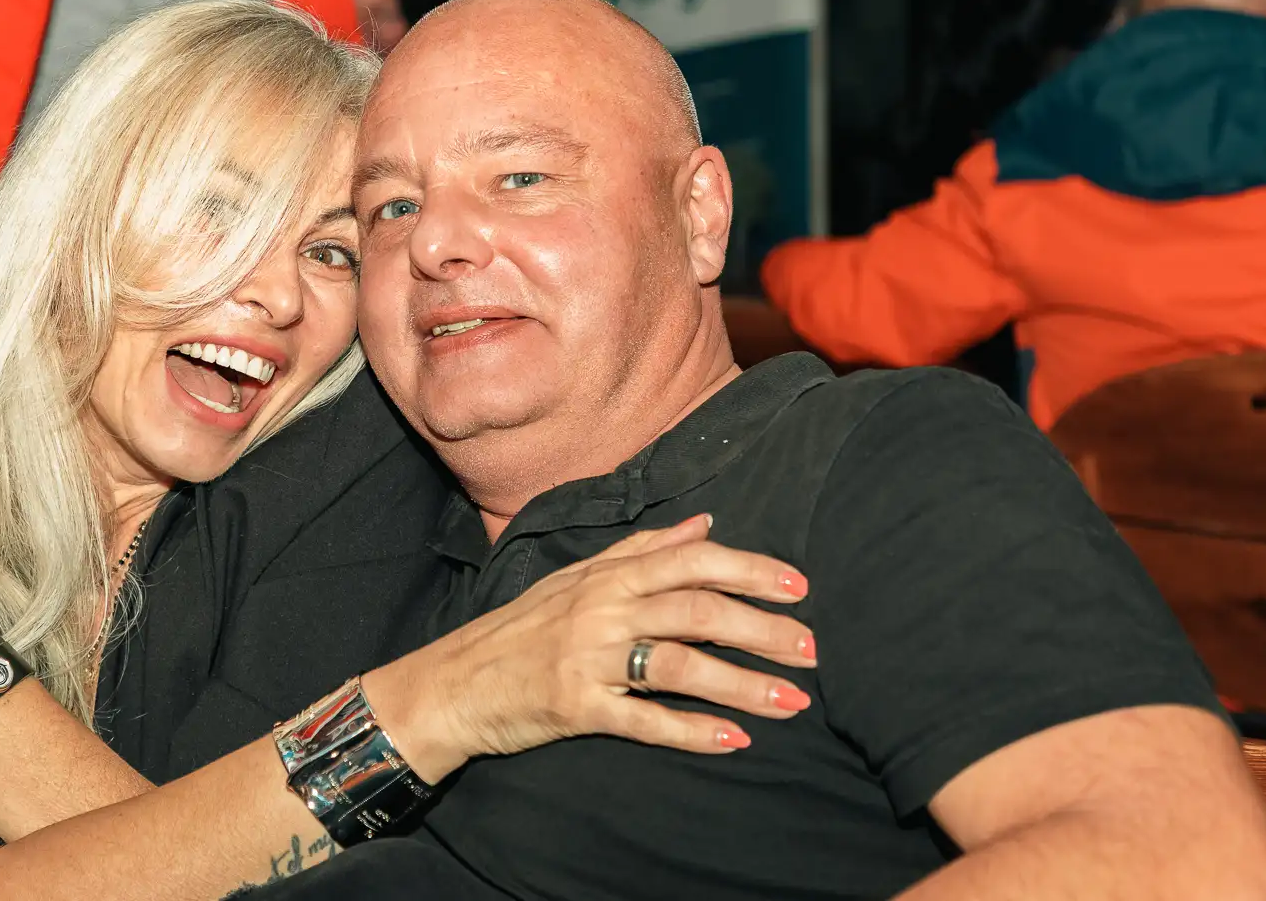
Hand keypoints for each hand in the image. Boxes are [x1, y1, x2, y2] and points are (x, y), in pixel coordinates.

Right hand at [365, 513, 815, 780]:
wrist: (454, 683)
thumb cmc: (522, 630)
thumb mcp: (578, 578)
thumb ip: (642, 550)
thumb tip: (704, 524)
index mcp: (606, 575)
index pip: (690, 560)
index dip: (748, 569)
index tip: (798, 587)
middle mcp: (600, 609)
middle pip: (695, 611)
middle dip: (762, 629)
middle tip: (811, 649)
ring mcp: (587, 658)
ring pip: (678, 665)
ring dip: (742, 684)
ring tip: (791, 702)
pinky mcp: (574, 707)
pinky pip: (642, 721)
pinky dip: (690, 731)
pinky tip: (732, 741)